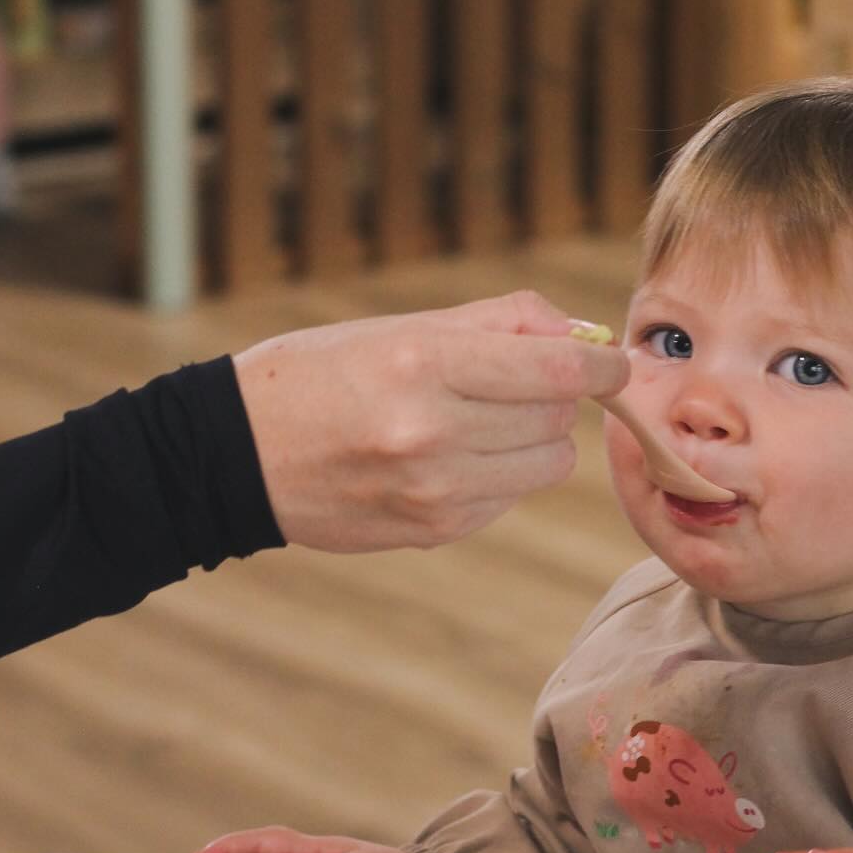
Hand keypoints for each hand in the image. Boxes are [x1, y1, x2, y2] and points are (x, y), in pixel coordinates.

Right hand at [234, 290, 629, 553]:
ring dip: (532, 438)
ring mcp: (436, 491)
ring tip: (479, 420)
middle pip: (558, 418)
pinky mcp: (435, 529)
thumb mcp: (401, 326)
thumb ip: (500, 323)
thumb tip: (581, 336)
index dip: (603, 368)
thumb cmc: (321, 373)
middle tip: (514, 382)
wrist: (237, 455)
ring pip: (545, 464)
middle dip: (554, 396)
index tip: (615, 364)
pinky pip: (508, 497)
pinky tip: (446, 457)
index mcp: (425, 366)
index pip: (558, 372)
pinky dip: (498, 475)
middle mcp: (434, 433)